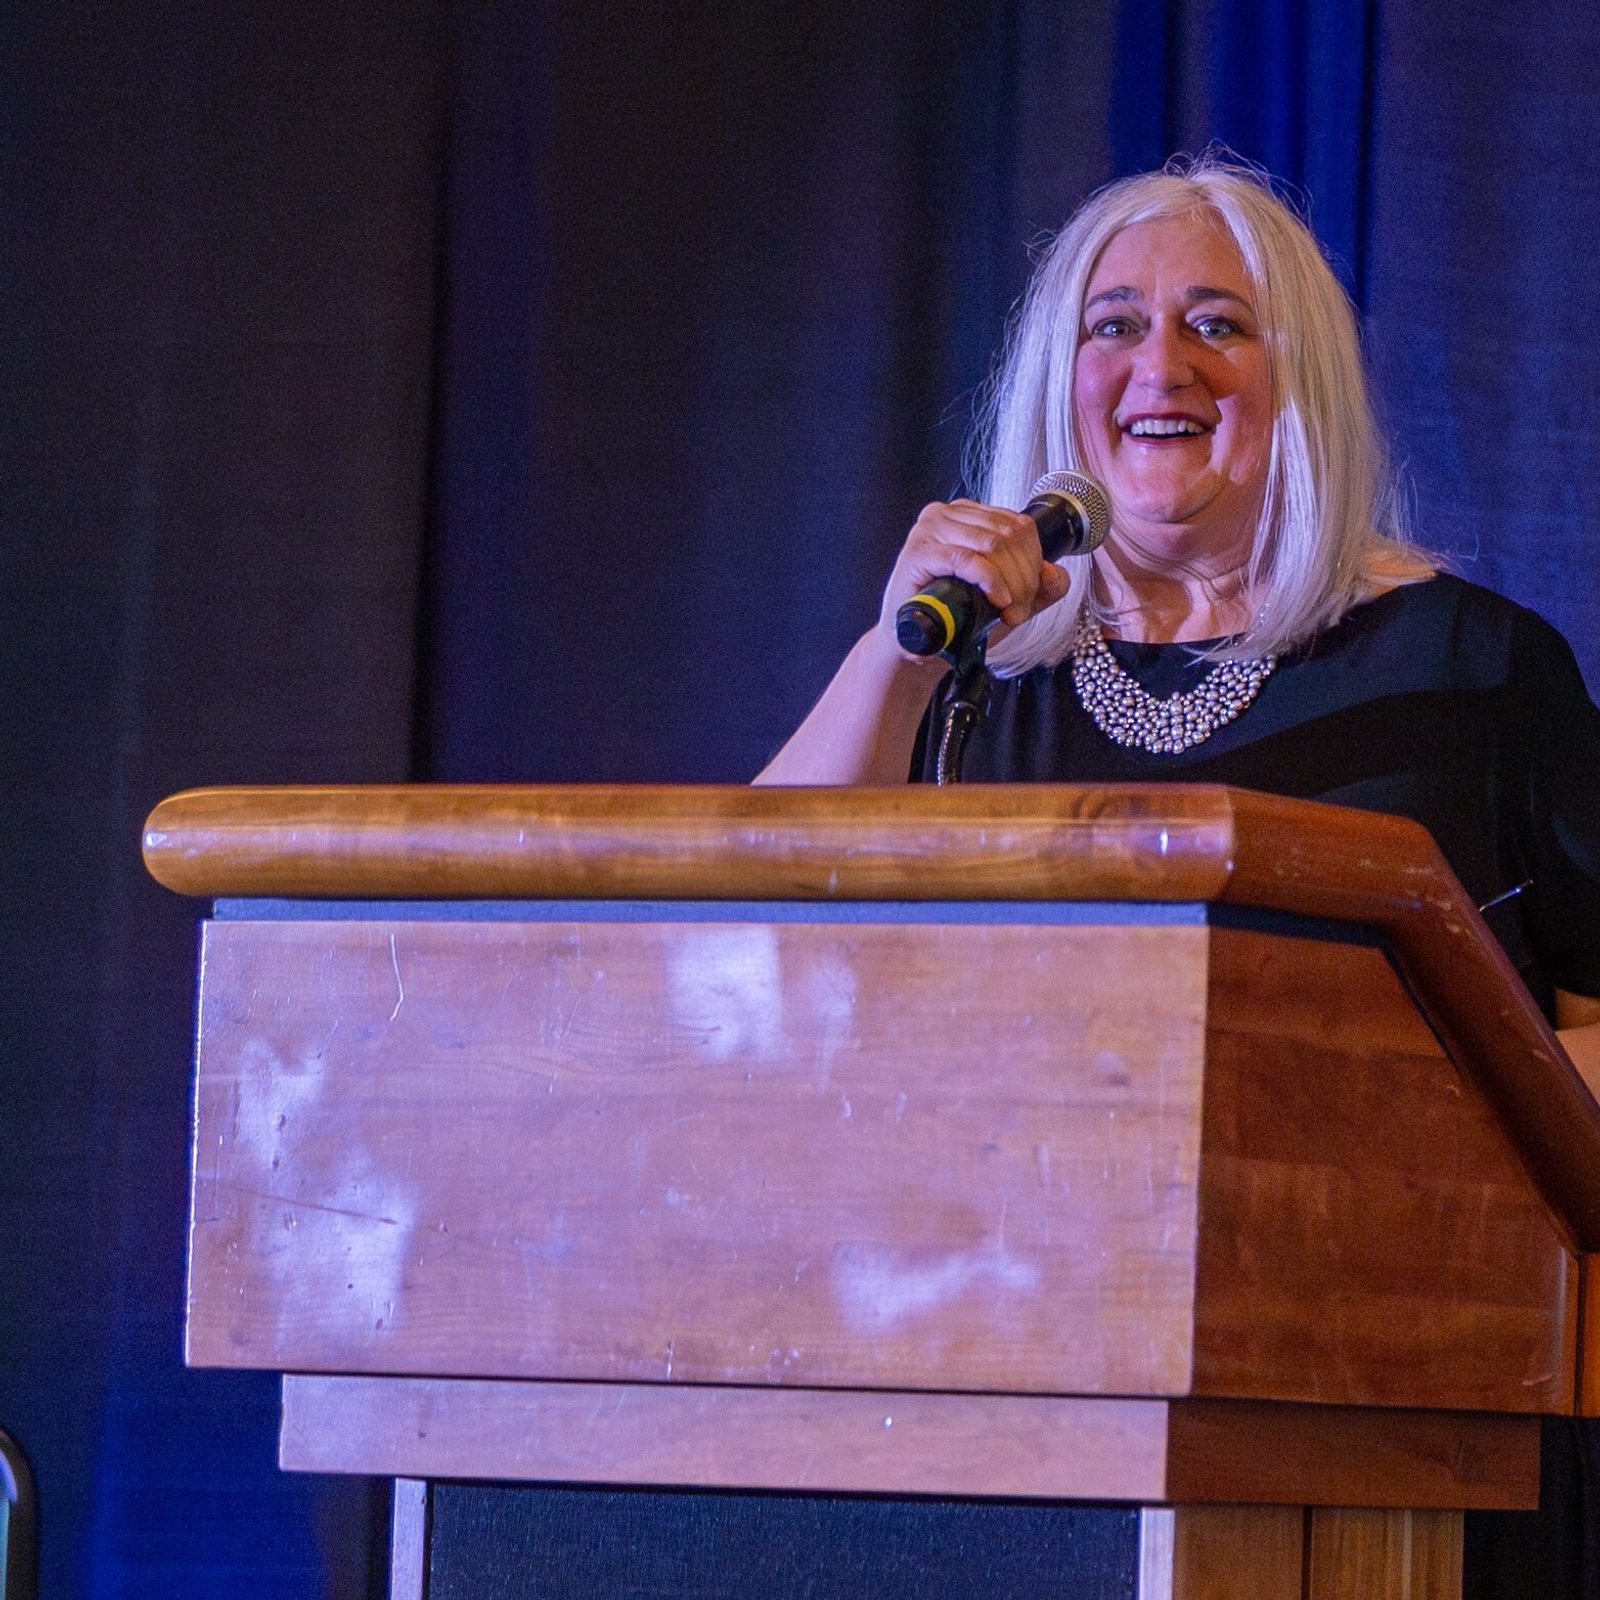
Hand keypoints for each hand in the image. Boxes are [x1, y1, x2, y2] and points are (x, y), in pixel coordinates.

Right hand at [876, 500, 1071, 657]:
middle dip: (1023, 578)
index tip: (1028, 599)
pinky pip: (966, 558)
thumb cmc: (957, 618)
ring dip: (1009, 584)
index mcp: (969, 514)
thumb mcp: (1009, 601)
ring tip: (1006, 612)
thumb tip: (1055, 572)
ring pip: (992, 544)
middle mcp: (948, 513)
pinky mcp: (918, 552)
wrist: (917, 646)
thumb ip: (1040, 587)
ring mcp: (930, 529)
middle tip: (1017, 612)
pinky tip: (997, 600)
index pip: (1020, 525)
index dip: (1034, 564)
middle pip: (1009, 534)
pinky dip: (989, 580)